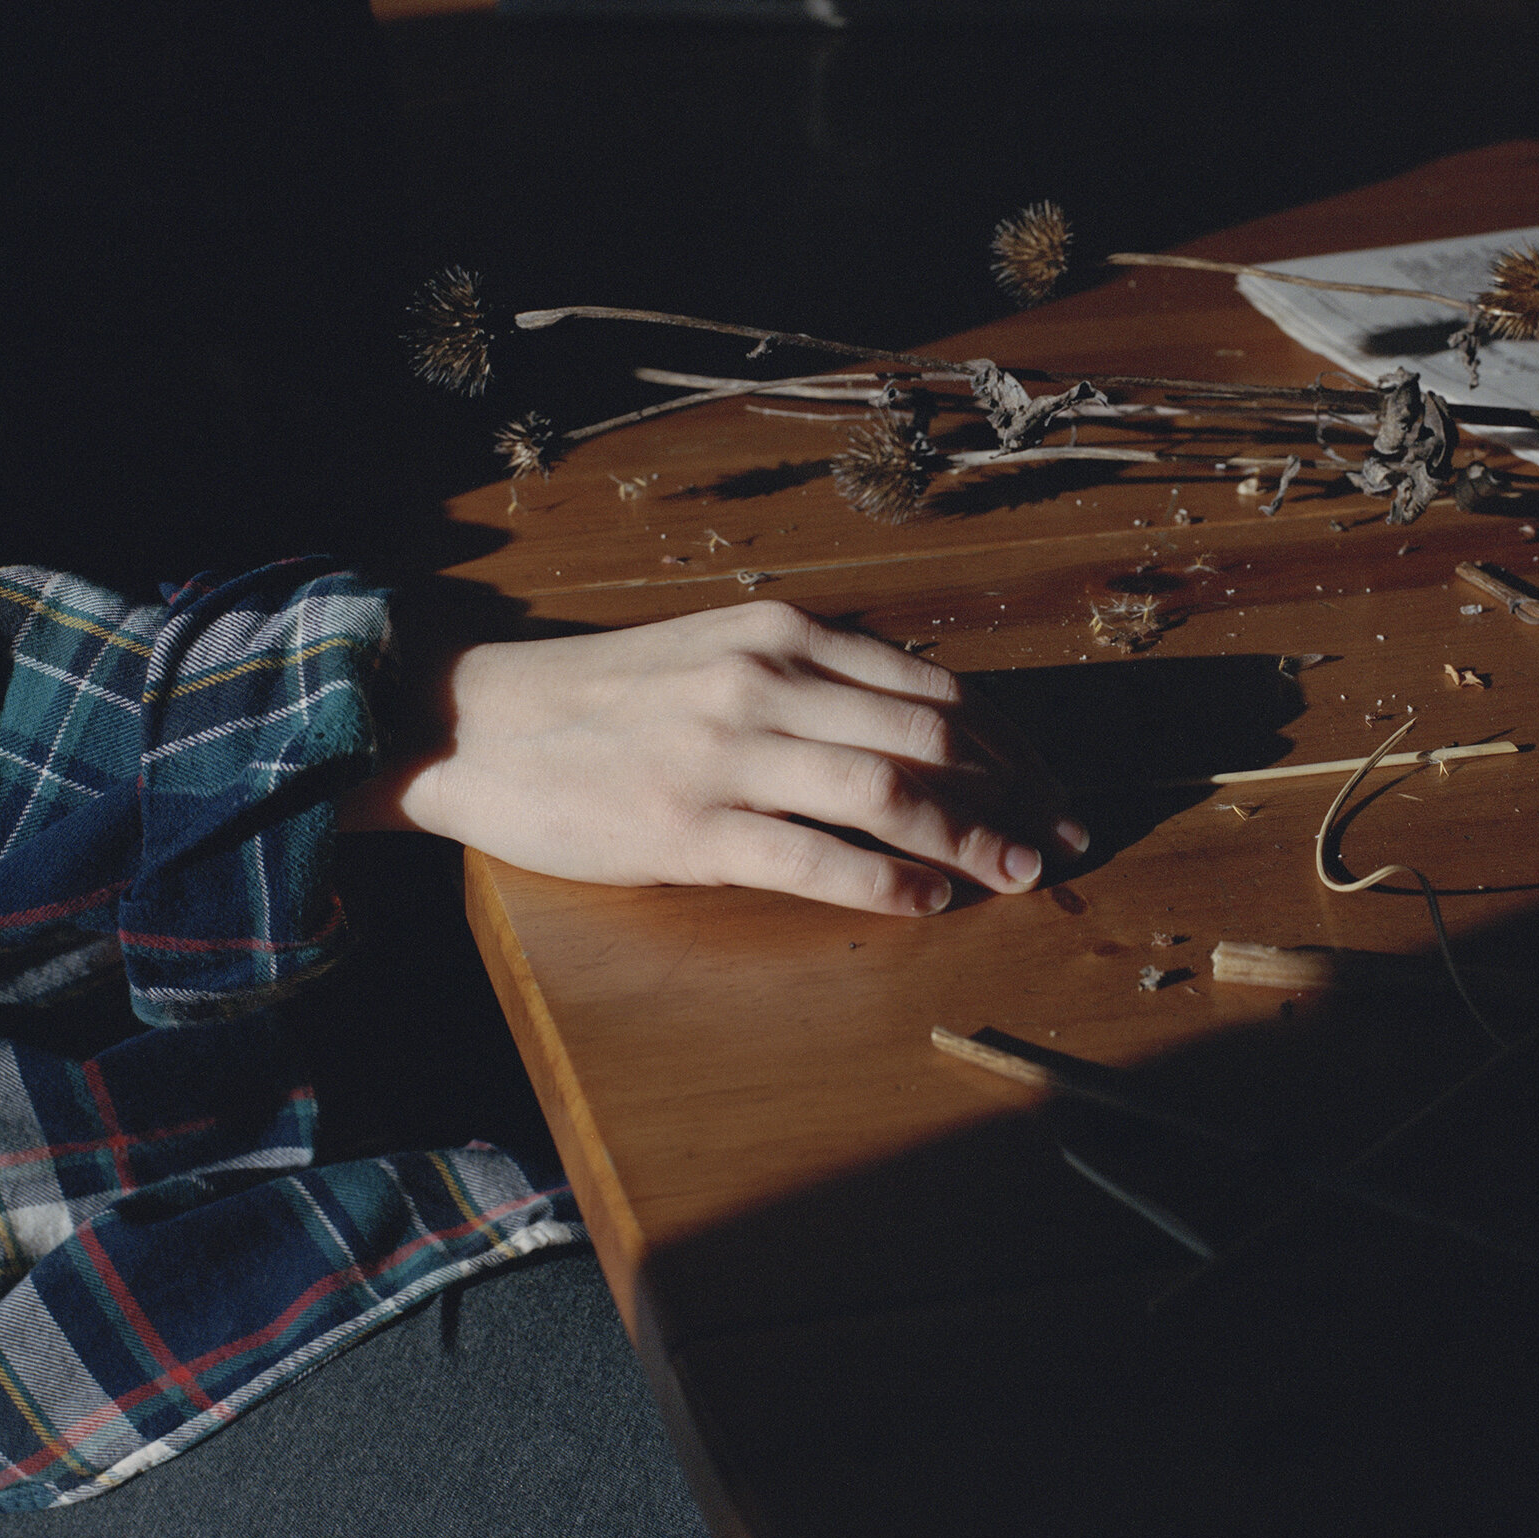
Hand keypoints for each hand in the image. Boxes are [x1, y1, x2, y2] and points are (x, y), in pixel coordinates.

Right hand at [344, 600, 1086, 915]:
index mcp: (786, 635)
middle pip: (935, 740)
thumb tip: (921, 731)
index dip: (1011, 746)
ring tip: (1018, 875)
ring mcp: (730, 753)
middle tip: (1062, 841)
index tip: (1052, 789)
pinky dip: (888, 881)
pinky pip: (815, 857)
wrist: (476, 721)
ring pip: (890, 794)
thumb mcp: (720, 653)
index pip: (937, 691)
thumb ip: (812, 680)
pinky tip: (930, 902)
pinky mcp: (689, 827)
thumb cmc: (606, 697)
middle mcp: (769, 681)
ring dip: (973, 840)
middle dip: (1016, 796)